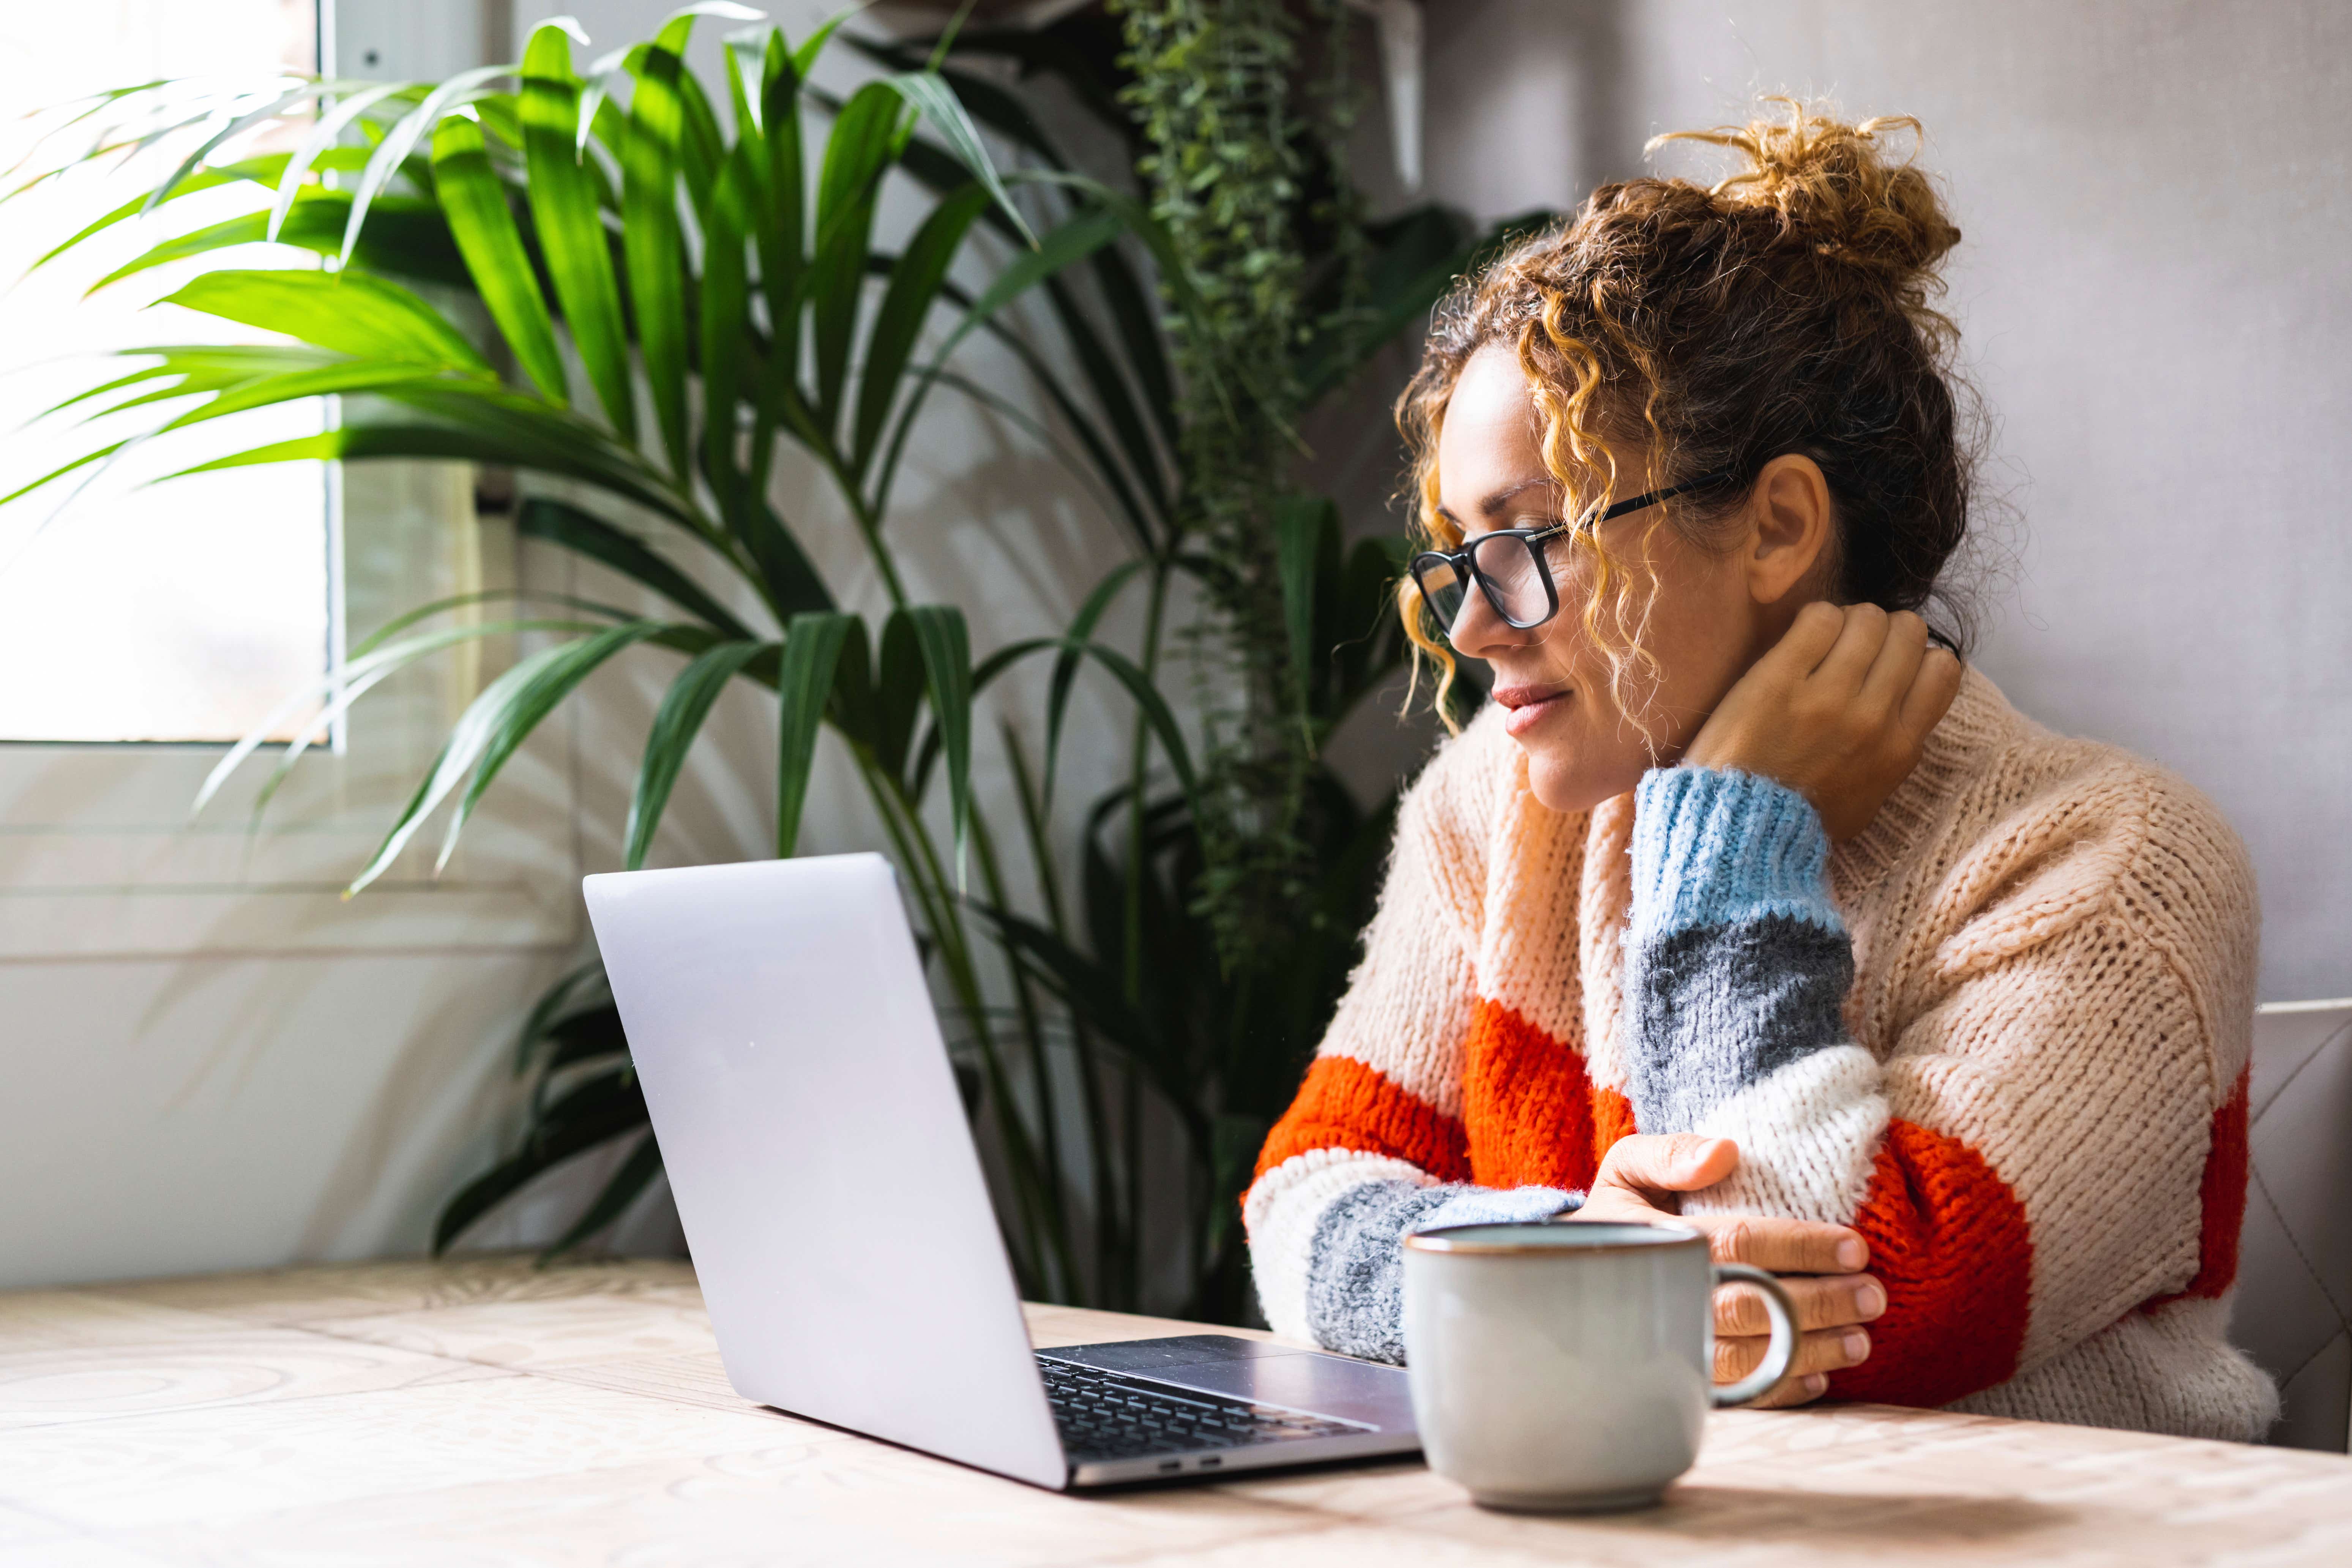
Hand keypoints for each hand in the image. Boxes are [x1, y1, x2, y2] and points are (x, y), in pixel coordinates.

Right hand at [1570, 1133, 1885, 1407]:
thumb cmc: (1619, 1213)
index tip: (1855, 1247)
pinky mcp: (1677, 1378)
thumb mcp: (1627, 1167)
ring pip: (1749, 1360)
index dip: (1799, 1246)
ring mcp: (1668, 1347)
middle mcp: (1661, 1300)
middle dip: (1819, 1303)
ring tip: (1861, 1340)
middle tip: (1873, 1296)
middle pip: (1751, 1308)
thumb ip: (1669, 1153)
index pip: (1738, 1244)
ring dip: (1811, 1352)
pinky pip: (1735, 1396)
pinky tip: (1820, 1378)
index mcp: (1653, 1241)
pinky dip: (1781, 1391)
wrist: (1575, 1273)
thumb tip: (1725, 1152)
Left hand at [1682, 602, 1962, 840]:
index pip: (1943, 669)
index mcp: (1900, 747)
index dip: (1918, 655)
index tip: (1889, 664)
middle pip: (1907, 633)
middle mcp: (1872, 718)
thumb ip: (1895, 747)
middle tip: (1853, 647)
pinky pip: (1818, 618)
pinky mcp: (1779, 680)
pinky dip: (1815, 619)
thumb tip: (1910, 700)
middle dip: (1884, 631)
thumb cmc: (1802, 817)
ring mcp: (1827, 697)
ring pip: (1866, 619)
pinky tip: (1799, 639)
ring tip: (1823, 643)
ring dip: (1848, 621)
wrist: (1739, 830)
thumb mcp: (1871, 794)